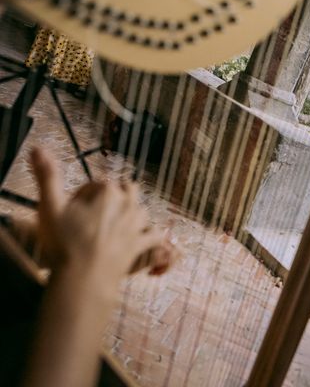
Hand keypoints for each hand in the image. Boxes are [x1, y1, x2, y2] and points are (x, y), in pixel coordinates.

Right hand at [28, 148, 172, 278]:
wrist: (83, 278)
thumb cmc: (65, 242)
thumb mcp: (50, 206)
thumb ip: (47, 175)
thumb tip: (38, 147)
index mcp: (107, 191)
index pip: (98, 183)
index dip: (84, 193)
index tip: (72, 208)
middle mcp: (128, 203)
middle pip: (126, 190)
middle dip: (114, 195)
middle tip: (96, 212)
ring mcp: (137, 224)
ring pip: (141, 210)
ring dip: (132, 213)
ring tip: (116, 224)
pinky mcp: (142, 244)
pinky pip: (155, 235)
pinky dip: (153, 235)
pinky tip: (149, 237)